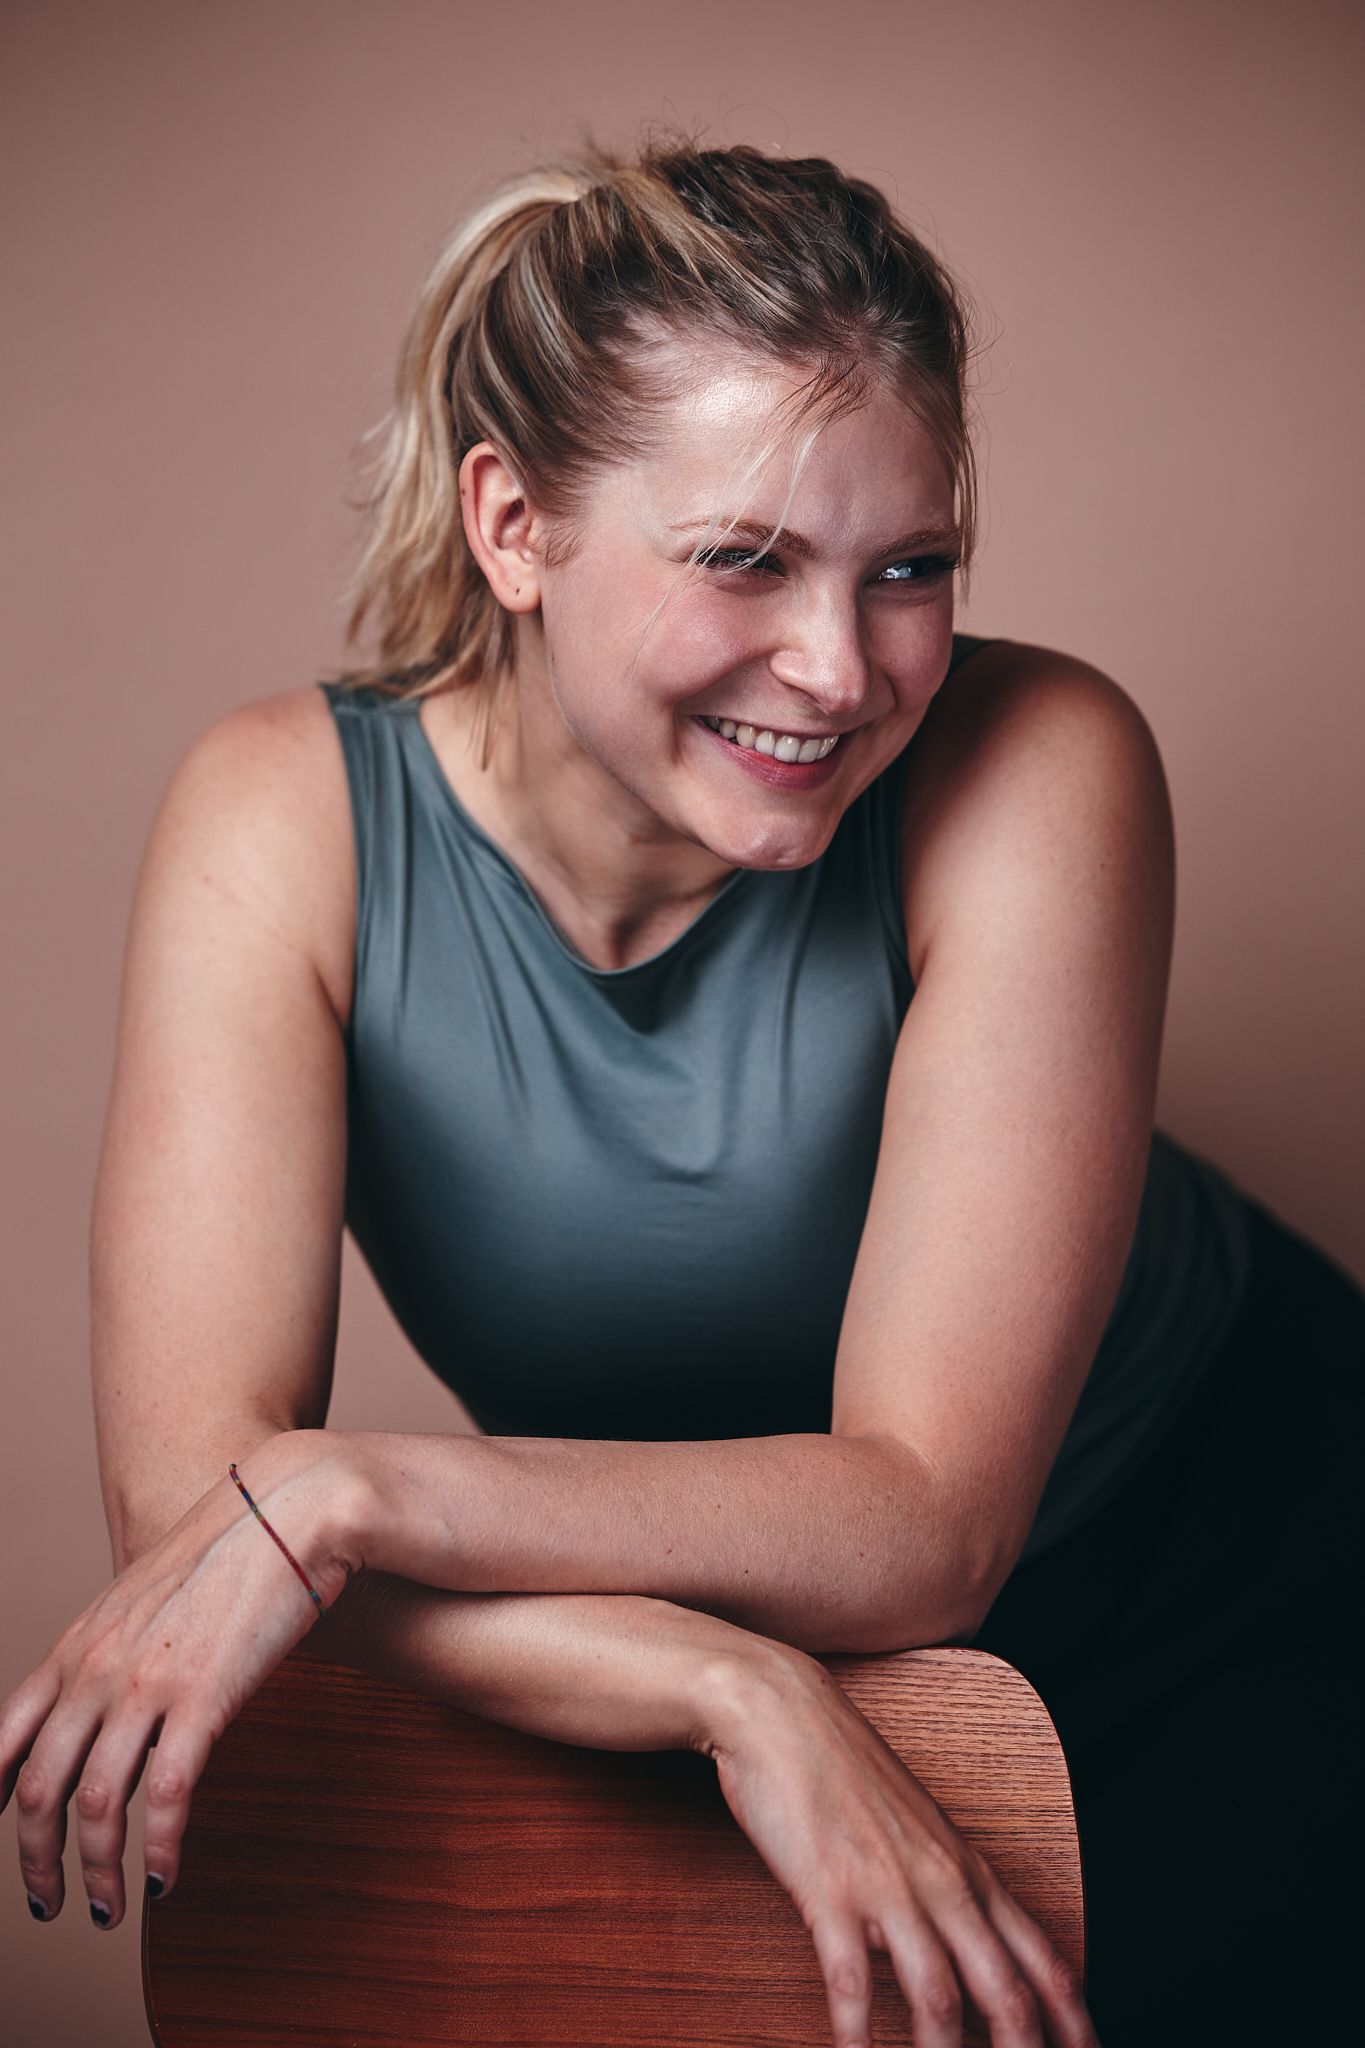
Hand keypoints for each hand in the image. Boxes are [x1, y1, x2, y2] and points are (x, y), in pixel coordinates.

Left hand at [0, 1429, 364, 1928]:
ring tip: (108, 1909)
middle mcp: (99, 1667)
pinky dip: (160, 1848)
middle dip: (37, 1861)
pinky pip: (168, 1796)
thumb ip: (113, 1650)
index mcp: (79, 1644)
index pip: (5, 1736)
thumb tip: (105, 1704)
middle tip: (49, 1905)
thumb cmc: (229, 1552)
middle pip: (40, 1788)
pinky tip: (166, 1877)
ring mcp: (148, 1683)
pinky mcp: (205, 1697)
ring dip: (95, 1872)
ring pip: (96, 1803)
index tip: (4, 1834)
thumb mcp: (146, 1598)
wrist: (287, 1508)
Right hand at [700, 1650, 1100, 2047]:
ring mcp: (888, 1888)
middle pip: (1006, 1991)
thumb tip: (960, 1952)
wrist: (782, 1711)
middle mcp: (941, 1882)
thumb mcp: (915, 1827)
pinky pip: (851, 1981)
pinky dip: (856, 2033)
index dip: (1074, 2019)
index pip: (1041, 1956)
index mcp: (967, 1867)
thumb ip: (943, 1886)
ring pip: (938, 1999)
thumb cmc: (844, 1766)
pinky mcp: (830, 1891)